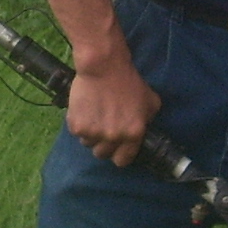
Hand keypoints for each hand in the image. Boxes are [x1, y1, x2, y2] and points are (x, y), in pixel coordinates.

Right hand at [65, 51, 161, 166]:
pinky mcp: (77, 125)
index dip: (119, 154)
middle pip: (102, 154)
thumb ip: (147, 120)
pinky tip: (84, 110)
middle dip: (103, 143)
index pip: (123, 160)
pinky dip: (78, 124)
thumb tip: (143, 130)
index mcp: (133, 134)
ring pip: (88, 143)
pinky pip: (76, 132)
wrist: (104, 66)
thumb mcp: (150, 101)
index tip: (116, 147)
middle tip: (102, 128)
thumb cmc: (128, 81)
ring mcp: (94, 132)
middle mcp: (114, 137)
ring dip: (90, 133)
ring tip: (93, 116)